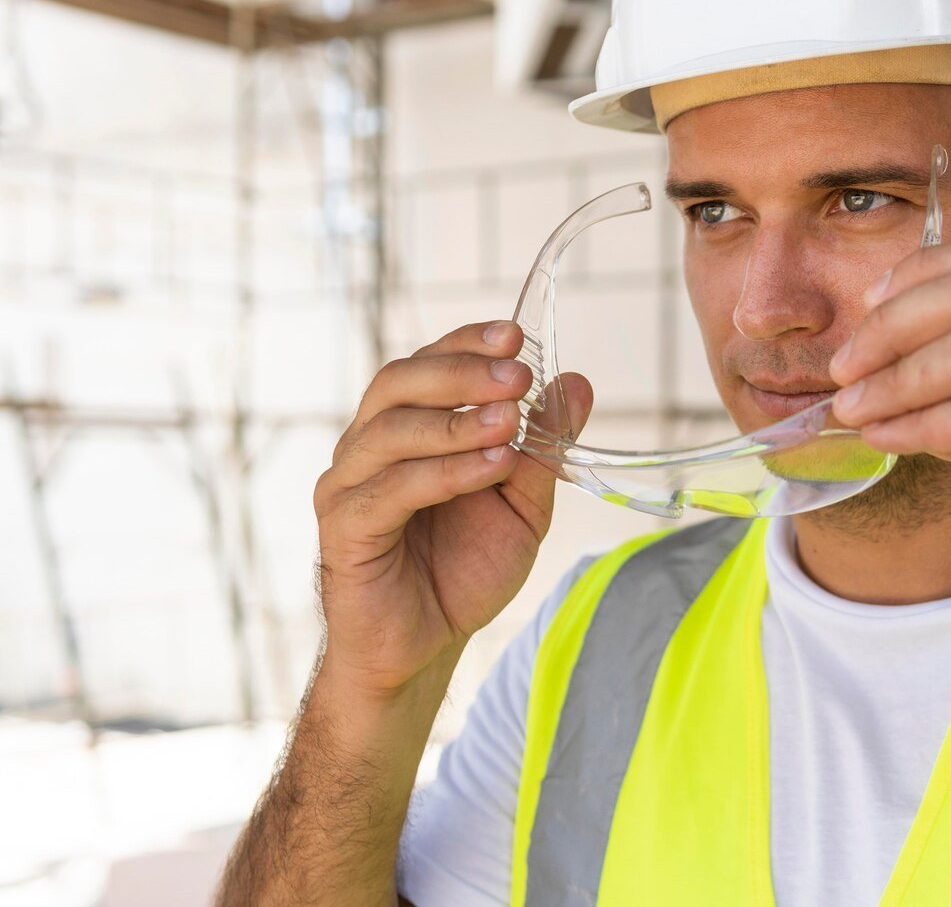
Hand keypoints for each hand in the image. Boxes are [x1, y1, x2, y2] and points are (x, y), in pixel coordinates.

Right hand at [312, 320, 591, 695]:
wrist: (427, 645)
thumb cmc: (465, 569)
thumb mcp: (523, 501)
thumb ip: (543, 445)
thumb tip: (577, 382)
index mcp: (406, 427)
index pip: (427, 364)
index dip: (466, 343)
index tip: (514, 335)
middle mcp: (368, 445)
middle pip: (399, 383)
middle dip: (462, 373)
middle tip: (516, 376)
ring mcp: (348, 484)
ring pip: (390, 430)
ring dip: (455, 422)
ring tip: (509, 423)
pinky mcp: (344, 528)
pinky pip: (390, 489)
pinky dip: (443, 473)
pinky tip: (490, 468)